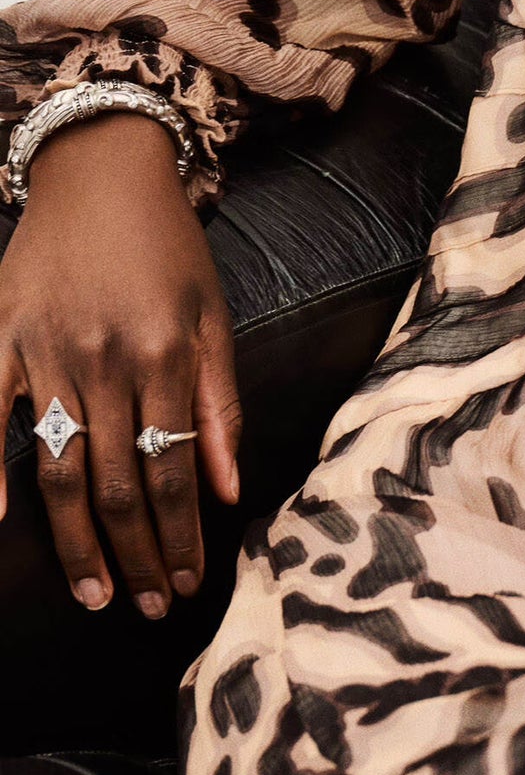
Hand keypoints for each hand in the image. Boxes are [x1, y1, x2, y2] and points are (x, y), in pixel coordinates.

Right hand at [0, 113, 239, 613]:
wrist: (101, 169)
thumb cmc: (166, 247)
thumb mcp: (214, 318)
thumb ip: (222, 407)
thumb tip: (229, 492)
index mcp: (166, 357)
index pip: (175, 472)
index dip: (179, 537)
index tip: (185, 583)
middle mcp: (106, 360)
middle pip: (118, 482)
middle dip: (134, 553)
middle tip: (145, 606)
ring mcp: (46, 349)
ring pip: (58, 465)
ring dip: (75, 537)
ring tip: (92, 590)